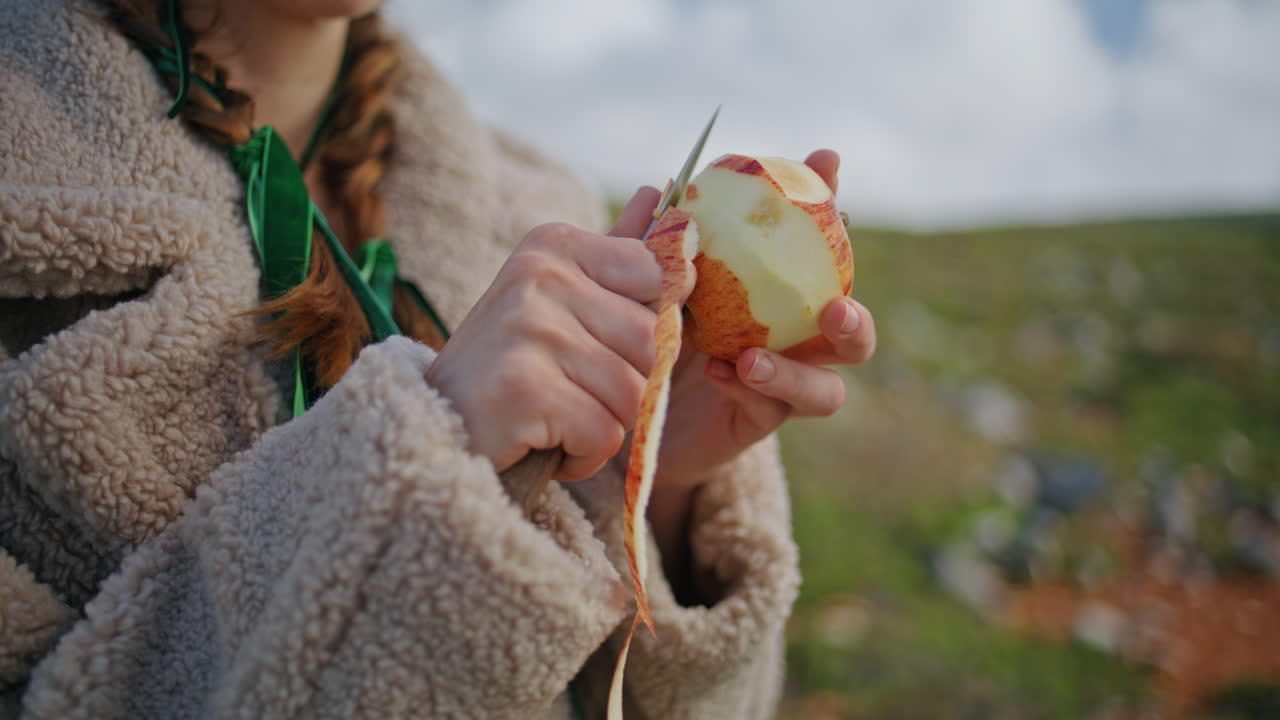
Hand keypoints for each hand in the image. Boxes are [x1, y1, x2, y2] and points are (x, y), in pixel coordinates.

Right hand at [425, 191, 690, 481]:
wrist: (435, 431)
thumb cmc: (512, 369)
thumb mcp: (562, 302)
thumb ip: (619, 262)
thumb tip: (672, 207)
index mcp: (555, 245)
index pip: (659, 278)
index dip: (645, 330)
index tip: (596, 344)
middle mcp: (539, 275)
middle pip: (652, 341)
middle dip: (626, 384)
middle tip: (567, 390)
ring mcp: (529, 328)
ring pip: (634, 393)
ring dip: (604, 425)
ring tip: (552, 417)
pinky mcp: (523, 388)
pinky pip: (605, 433)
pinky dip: (584, 456)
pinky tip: (543, 442)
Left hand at [648, 149, 876, 487]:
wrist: (625, 411)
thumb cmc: (644, 337)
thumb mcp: (639, 286)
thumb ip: (648, 245)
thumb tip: (656, 188)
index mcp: (776, 299)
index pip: (817, 247)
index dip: (828, 200)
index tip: (825, 160)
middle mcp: (791, 345)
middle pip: (852, 334)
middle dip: (854, 319)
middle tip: (835, 309)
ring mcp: (779, 390)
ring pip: (826, 390)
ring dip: (797, 373)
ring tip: (753, 358)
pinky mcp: (754, 425)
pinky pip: (770, 411)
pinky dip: (749, 390)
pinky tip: (720, 374)